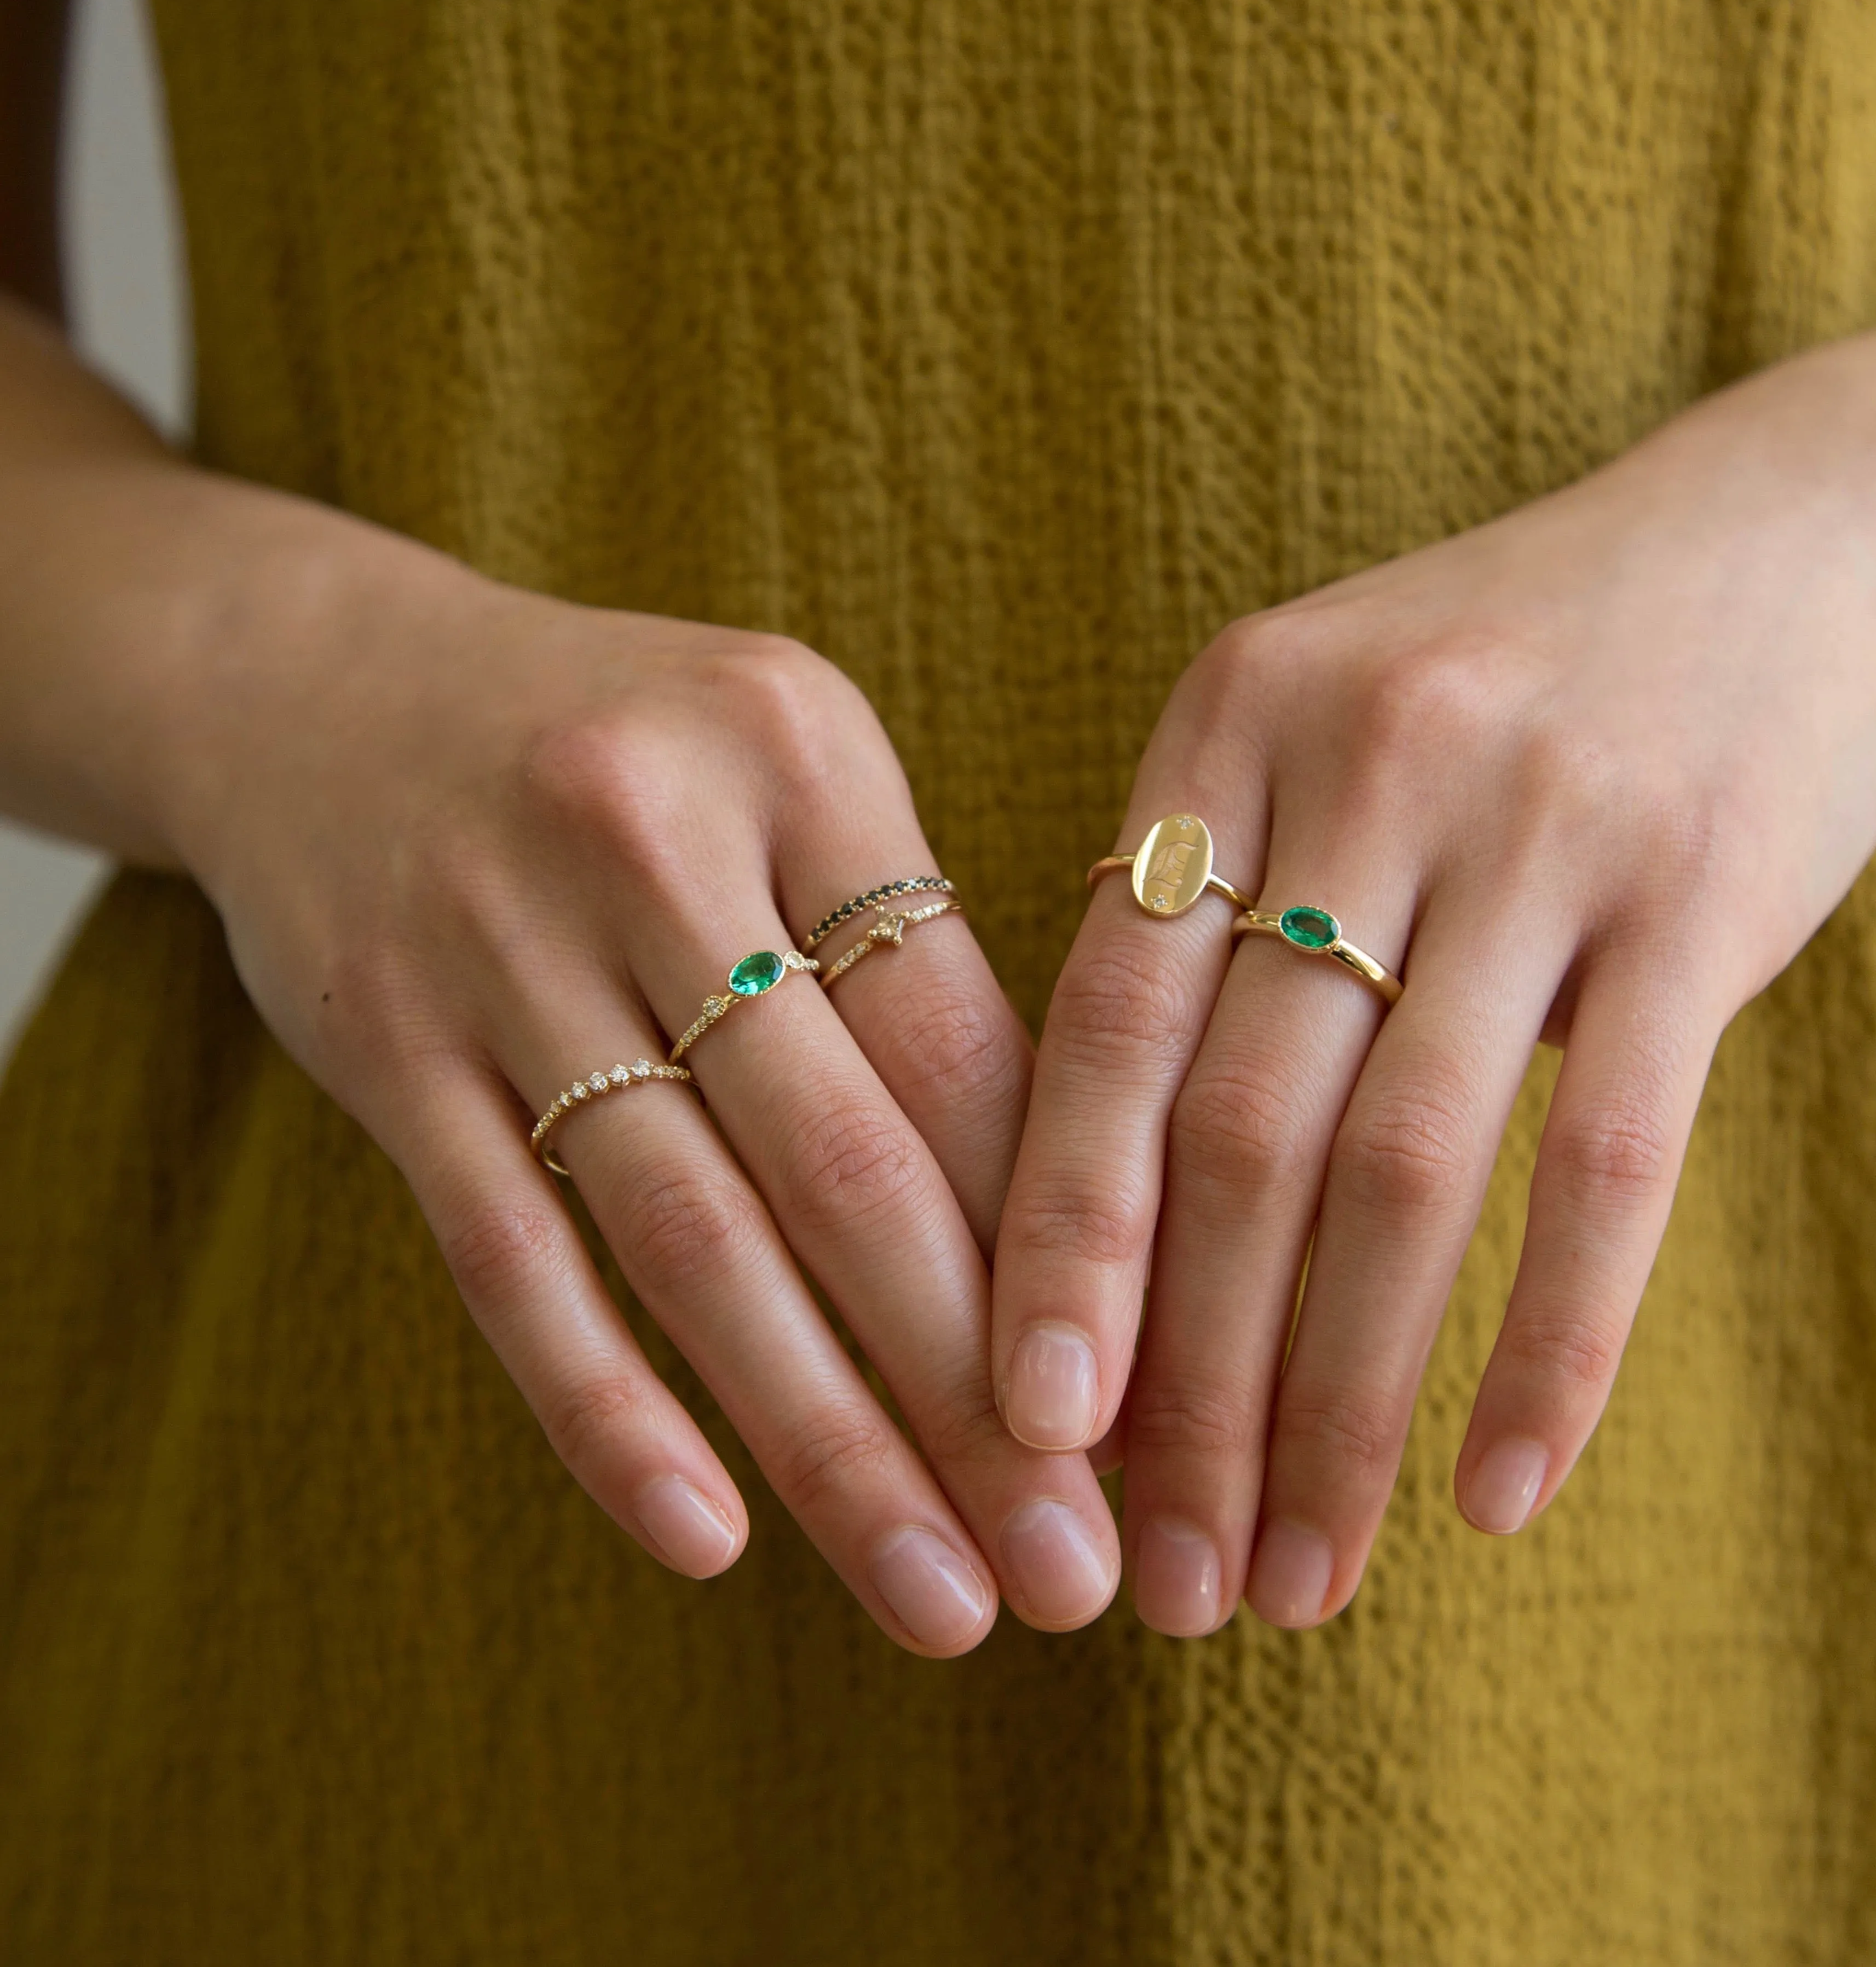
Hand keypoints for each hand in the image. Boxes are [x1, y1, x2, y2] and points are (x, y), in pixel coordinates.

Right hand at [163, 540, 1120, 1654]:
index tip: (1143, 1418)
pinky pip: (510, 1263)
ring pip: (695, 1243)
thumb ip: (910, 963)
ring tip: (939, 1599)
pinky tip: (709, 1541)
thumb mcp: (784, 778)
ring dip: (829, 1443)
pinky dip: (609, 1411)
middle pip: (849, 1166)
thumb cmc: (623, 755)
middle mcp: (654, 838)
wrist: (324, 685)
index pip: (966, 1048)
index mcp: (800, 754)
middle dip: (975, 1393)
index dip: (1067, 1249)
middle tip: (1076, 1570)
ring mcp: (502, 949)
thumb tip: (1065, 1230)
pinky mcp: (387, 1048)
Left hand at [991, 303, 1875, 1634]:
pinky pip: (1611, 1164)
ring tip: (1302, 1573)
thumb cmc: (1487, 686)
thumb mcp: (1303, 736)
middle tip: (1167, 1574)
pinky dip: (1549, 1348)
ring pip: (1404, 1174)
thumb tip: (1079, 1201)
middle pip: (1238, 1134)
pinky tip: (1498, 1493)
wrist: (1769, 547)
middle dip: (1190, 1383)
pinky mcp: (1699, 896)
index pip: (1101, 1027)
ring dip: (1343, 1407)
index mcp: (1225, 721)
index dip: (1058, 1245)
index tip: (1027, 1428)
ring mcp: (1542, 824)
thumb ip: (1186, 914)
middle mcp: (1365, 761)